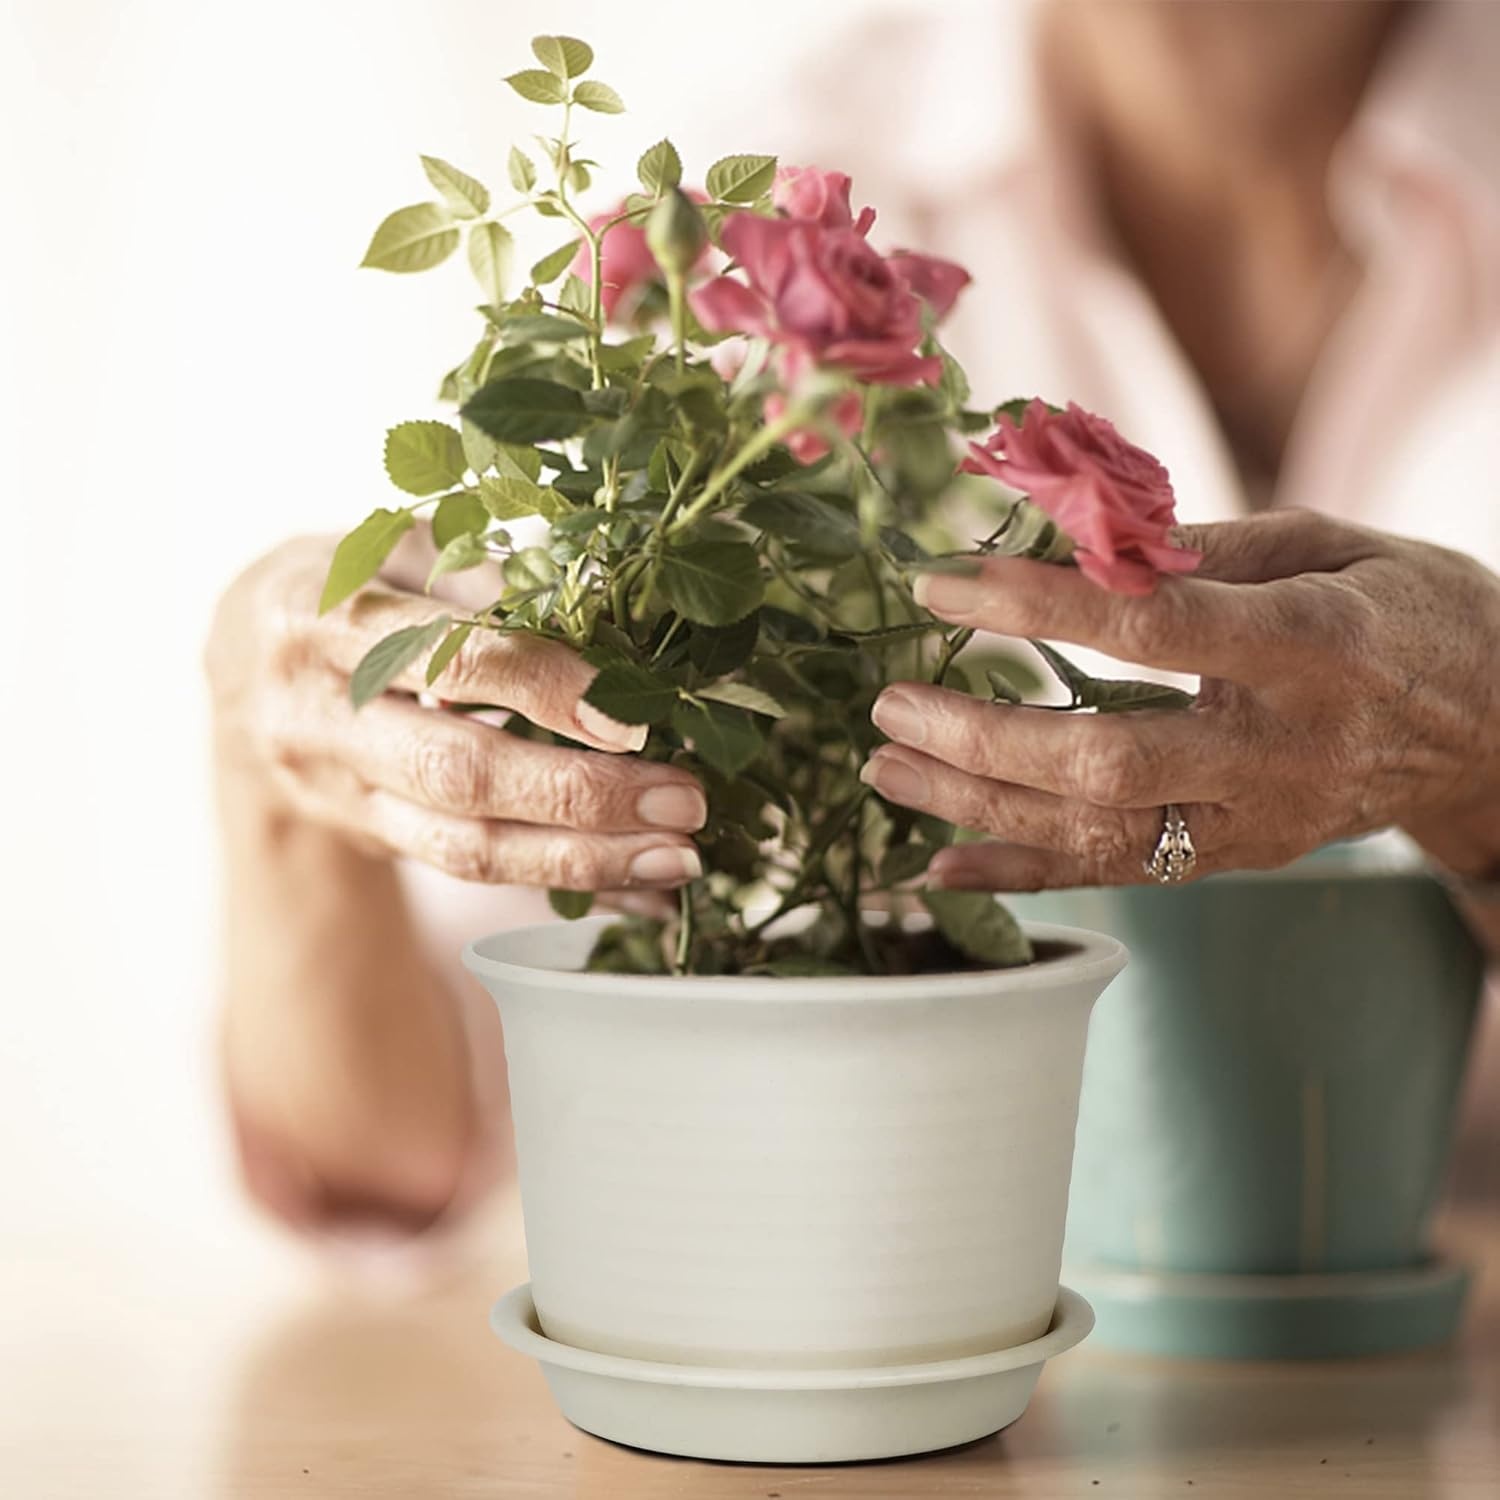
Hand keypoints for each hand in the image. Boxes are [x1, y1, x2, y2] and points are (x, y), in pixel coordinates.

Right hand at [206, 537, 705, 890]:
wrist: (243, 668)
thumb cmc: (348, 582)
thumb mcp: (396, 549)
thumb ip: (481, 579)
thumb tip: (604, 617)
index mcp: (319, 617)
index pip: (444, 661)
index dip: (542, 688)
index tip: (633, 718)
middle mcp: (317, 714)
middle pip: (457, 773)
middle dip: (580, 795)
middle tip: (683, 803)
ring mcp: (338, 790)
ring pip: (462, 846)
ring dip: (580, 859)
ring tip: (676, 860)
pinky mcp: (369, 836)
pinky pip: (471, 871)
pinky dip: (564, 883)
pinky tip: (640, 890)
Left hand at [861, 511, 1499, 889]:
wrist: (1493, 729)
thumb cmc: (1405, 610)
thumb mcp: (1328, 542)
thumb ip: (1202, 546)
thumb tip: (1072, 537)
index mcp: (1312, 645)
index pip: (1151, 628)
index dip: (1035, 605)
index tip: (941, 584)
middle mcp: (1280, 748)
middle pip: (1109, 761)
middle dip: (983, 737)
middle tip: (889, 705)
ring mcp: (1258, 819)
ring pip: (1100, 833)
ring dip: (979, 805)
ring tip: (885, 768)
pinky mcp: (1237, 858)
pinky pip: (1118, 877)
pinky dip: (1024, 875)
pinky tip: (941, 865)